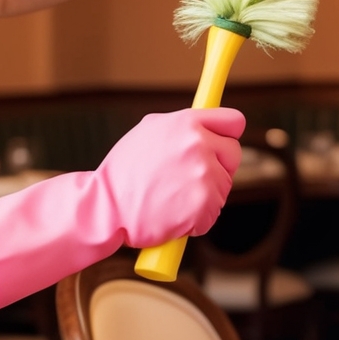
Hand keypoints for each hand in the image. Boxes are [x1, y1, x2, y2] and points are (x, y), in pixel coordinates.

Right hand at [0, 108, 244, 311]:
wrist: (105, 208)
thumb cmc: (123, 173)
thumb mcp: (149, 133)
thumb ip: (181, 127)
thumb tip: (206, 123)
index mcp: (186, 123)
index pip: (233, 121)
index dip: (227, 133)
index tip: (220, 142)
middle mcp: (199, 144)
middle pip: (233, 154)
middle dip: (217, 166)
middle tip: (188, 177)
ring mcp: (204, 175)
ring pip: (223, 185)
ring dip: (205, 194)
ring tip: (172, 196)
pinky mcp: (205, 205)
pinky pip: (213, 212)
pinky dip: (197, 218)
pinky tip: (173, 214)